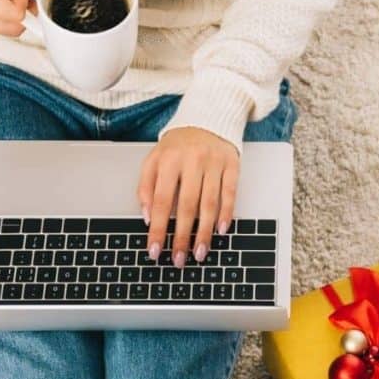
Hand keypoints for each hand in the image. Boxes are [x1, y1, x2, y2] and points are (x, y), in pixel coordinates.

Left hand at [137, 128, 239, 267]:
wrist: (208, 118)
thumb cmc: (178, 145)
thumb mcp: (154, 159)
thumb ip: (145, 186)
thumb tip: (147, 217)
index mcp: (168, 160)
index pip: (160, 201)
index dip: (157, 228)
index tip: (154, 250)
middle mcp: (192, 161)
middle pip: (186, 206)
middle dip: (182, 236)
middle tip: (179, 259)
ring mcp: (214, 163)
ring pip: (210, 203)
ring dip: (204, 232)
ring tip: (200, 252)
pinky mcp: (232, 164)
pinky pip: (230, 193)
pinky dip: (227, 213)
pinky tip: (221, 230)